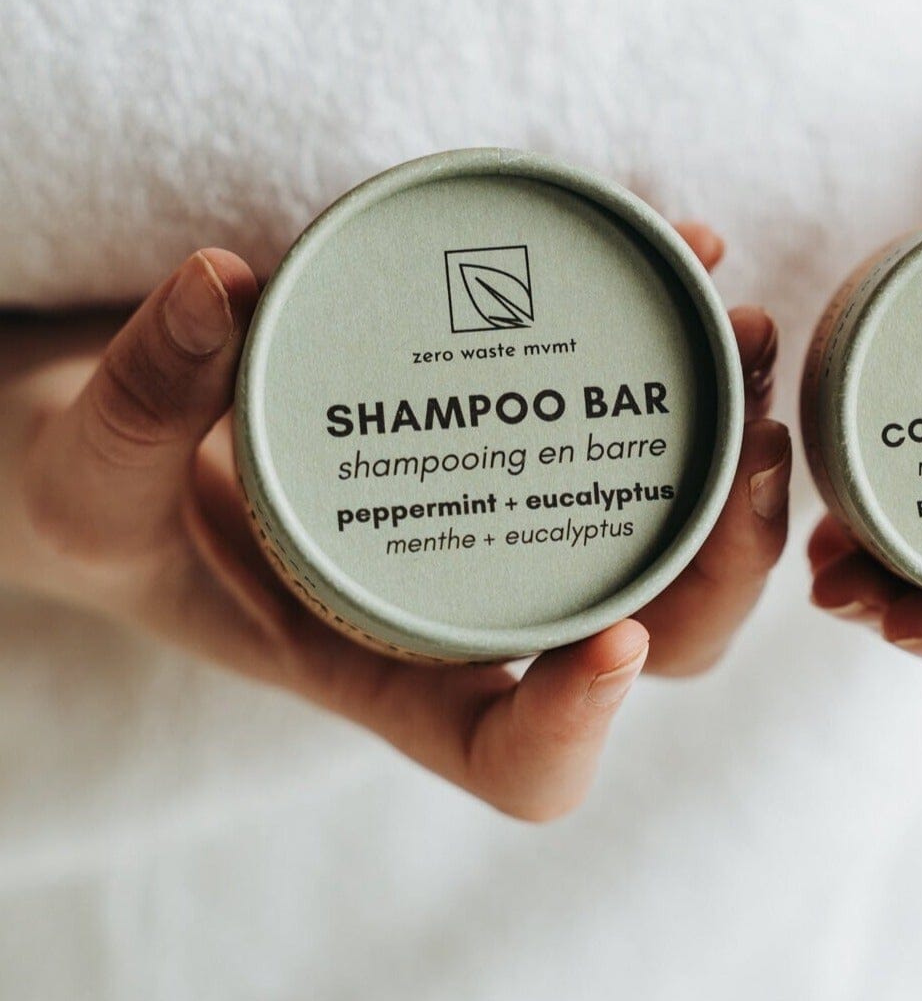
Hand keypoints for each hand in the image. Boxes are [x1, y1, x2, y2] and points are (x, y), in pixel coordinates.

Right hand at [11, 229, 788, 817]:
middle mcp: (480, 613)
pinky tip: (689, 242)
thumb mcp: (93, 476)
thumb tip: (218, 285)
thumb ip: (139, 404)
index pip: (513, 757)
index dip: (579, 726)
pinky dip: (681, 338)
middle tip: (749, 446)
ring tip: (745, 327)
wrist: (139, 438)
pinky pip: (638, 407)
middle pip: (658, 640)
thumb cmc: (111, 500)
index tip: (612, 645)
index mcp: (388, 672)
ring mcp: (514, 523)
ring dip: (740, 443)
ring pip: (684, 527)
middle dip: (727, 560)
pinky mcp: (521, 428)